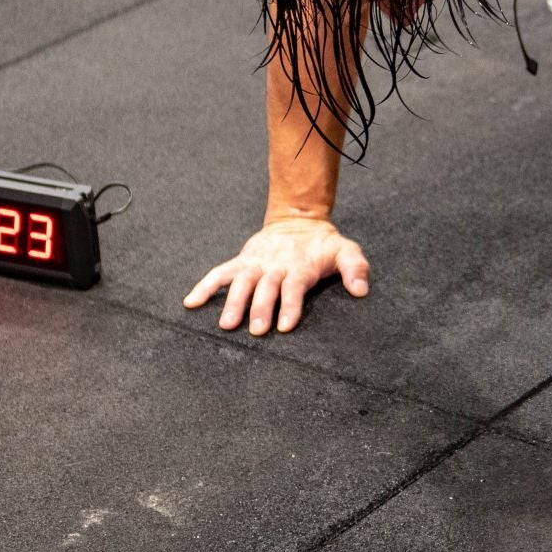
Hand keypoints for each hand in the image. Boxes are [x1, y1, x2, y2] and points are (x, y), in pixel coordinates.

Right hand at [182, 218, 369, 335]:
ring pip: (241, 282)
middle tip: (254, 330)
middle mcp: (275, 266)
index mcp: (299, 266)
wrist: (298, 220)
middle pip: (265, 287)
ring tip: (225, 325)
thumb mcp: (345, 250)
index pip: (294, 287)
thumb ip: (355, 268)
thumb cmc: (323, 244)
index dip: (290, 305)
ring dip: (233, 302)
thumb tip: (361, 291)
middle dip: (259, 308)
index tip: (285, 326)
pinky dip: (204, 286)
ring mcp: (255, 263)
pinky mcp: (242, 261)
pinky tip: (190, 303)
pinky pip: (219, 273)